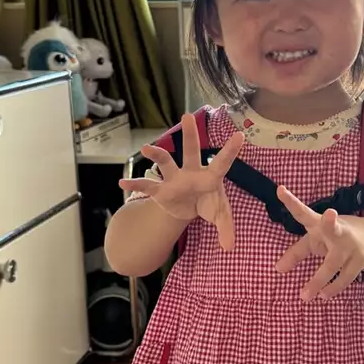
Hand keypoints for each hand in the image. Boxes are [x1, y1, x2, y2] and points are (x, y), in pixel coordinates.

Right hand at [119, 113, 244, 250]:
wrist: (189, 208)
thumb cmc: (207, 203)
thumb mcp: (218, 215)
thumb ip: (226, 228)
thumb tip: (229, 248)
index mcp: (209, 176)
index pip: (221, 163)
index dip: (230, 151)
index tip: (241, 136)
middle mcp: (190, 172)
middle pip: (190, 151)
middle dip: (190, 135)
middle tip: (188, 115)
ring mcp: (173, 179)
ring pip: (165, 162)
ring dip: (157, 154)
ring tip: (146, 149)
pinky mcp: (160, 190)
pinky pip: (146, 186)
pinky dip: (135, 185)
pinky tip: (122, 184)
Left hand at [275, 186, 363, 300]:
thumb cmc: (331, 236)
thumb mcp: (312, 240)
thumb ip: (295, 253)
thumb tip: (277, 269)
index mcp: (319, 222)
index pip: (303, 212)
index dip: (291, 202)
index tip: (280, 190)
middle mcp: (336, 231)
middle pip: (332, 228)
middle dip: (330, 222)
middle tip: (330, 214)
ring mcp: (349, 246)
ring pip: (334, 263)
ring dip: (319, 279)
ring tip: (305, 295)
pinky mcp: (359, 261)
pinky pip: (344, 278)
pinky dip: (333, 288)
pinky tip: (322, 296)